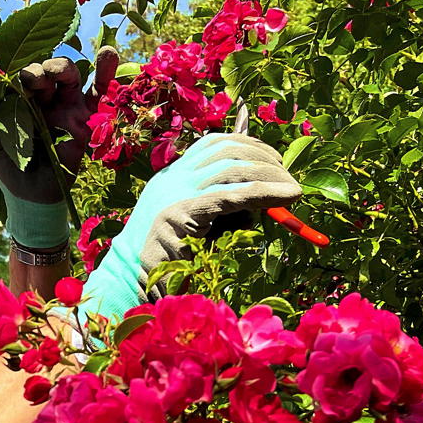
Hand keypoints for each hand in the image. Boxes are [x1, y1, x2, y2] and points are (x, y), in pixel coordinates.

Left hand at [0, 47, 118, 247]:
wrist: (32, 196)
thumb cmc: (12, 170)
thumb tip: (0, 89)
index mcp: (21, 102)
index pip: (23, 77)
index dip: (21, 75)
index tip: (17, 86)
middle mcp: (44, 101)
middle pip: (46, 72)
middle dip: (41, 71)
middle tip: (36, 82)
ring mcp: (66, 108)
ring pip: (69, 76)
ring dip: (63, 68)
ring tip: (59, 72)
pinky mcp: (85, 119)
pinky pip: (98, 94)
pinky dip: (105, 73)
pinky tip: (108, 52)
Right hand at [84, 131, 302, 321]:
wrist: (130, 279)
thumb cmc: (165, 261)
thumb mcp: (195, 225)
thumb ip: (220, 208)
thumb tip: (263, 201)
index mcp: (171, 176)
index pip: (212, 144)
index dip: (248, 143)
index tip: (272, 157)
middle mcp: (173, 178)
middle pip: (227, 150)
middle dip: (264, 157)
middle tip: (287, 174)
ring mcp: (175, 192)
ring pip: (233, 168)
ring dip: (271, 175)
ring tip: (292, 189)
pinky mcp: (182, 211)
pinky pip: (233, 194)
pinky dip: (266, 193)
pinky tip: (287, 196)